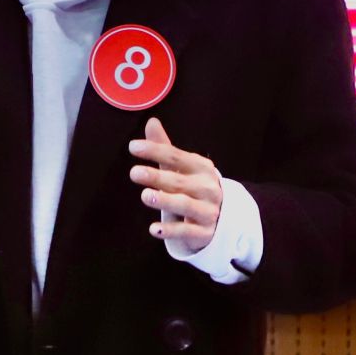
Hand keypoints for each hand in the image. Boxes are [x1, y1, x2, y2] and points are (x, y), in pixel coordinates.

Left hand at [127, 117, 222, 251]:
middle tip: (134, 173)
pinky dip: (171, 230)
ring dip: (165, 200)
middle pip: (179, 181)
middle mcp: (207, 188)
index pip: (176, 156)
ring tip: (145, 195)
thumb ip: (165, 148)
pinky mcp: (204, 232)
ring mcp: (208, 211)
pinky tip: (154, 229)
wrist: (222, 219)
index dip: (155, 150)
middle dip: (157, 176)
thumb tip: (151, 122)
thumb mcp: (182, 168)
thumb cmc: (194, 188)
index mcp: (201, 167)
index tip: (133, 147)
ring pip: (185, 204)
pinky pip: (187, 231)